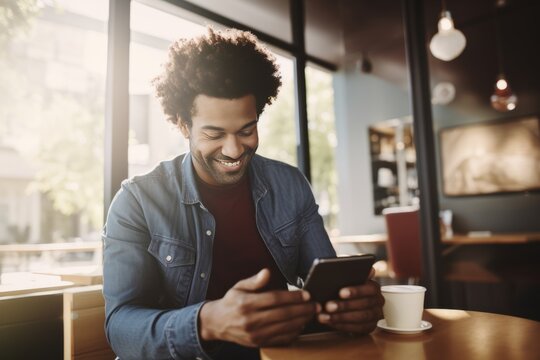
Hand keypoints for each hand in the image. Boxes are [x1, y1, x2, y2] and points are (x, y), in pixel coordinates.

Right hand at [198, 268, 316, 346]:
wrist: (217, 324)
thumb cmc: (231, 302)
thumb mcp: (239, 287)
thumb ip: (255, 281)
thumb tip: (267, 272)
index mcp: (246, 304)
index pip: (275, 299)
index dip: (293, 297)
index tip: (307, 294)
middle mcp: (251, 320)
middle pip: (283, 314)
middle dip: (303, 309)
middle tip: (316, 305)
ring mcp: (255, 334)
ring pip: (285, 328)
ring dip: (302, 321)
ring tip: (312, 314)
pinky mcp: (258, 343)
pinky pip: (280, 339)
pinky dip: (294, 333)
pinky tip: (301, 325)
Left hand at [317, 268, 383, 333]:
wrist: (349, 303)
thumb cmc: (346, 289)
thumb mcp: (347, 280)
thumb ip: (349, 275)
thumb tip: (359, 271)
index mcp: (374, 287)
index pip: (369, 288)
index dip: (356, 291)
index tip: (340, 292)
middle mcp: (378, 301)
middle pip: (364, 304)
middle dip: (344, 306)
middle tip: (328, 306)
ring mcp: (375, 315)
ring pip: (361, 317)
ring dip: (341, 317)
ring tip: (324, 316)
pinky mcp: (370, 327)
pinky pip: (358, 329)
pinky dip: (343, 326)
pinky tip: (330, 322)